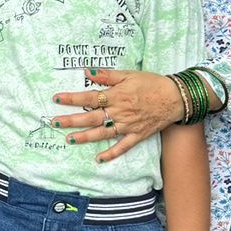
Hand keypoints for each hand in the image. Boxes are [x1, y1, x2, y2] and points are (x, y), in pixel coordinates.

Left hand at [50, 69, 182, 162]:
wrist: (175, 97)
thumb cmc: (151, 83)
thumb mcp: (128, 74)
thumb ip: (107, 74)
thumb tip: (87, 71)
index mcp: (116, 95)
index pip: (89, 98)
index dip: (72, 98)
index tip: (56, 98)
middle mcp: (119, 112)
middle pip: (91, 118)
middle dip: (71, 120)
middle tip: (54, 123)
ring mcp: (128, 126)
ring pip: (102, 133)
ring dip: (85, 137)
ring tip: (69, 139)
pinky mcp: (137, 135)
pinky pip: (122, 147)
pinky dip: (111, 154)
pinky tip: (98, 159)